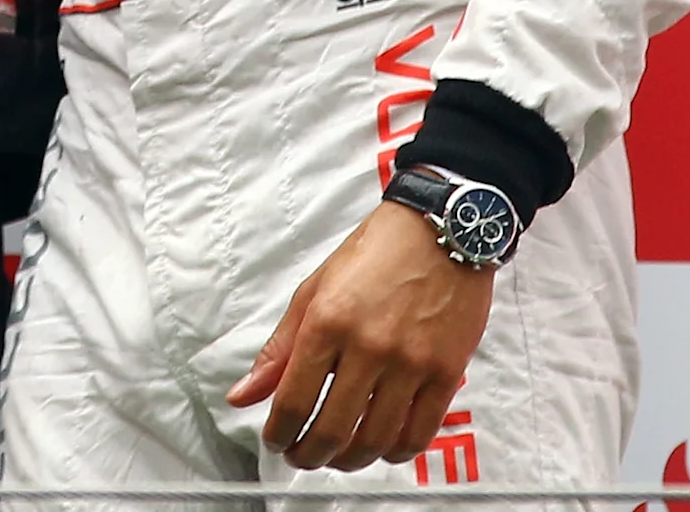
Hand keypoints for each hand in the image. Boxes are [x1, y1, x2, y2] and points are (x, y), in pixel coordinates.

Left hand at [225, 200, 494, 469]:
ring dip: (349, 461)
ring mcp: (410, 361)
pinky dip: (396, 452)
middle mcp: (369, 346)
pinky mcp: (446, 371)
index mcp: (327, 322)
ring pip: (374, 441)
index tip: (276, 441)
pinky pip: (418, 433)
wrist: (439, 227)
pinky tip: (382, 447)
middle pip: (331, 431)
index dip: (278, 434)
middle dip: (308, 456)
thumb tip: (243, 394)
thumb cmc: (376, 253)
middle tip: (301, 456)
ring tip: (337, 456)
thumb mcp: (314, 291)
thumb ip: (279, 349)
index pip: (292, 401)